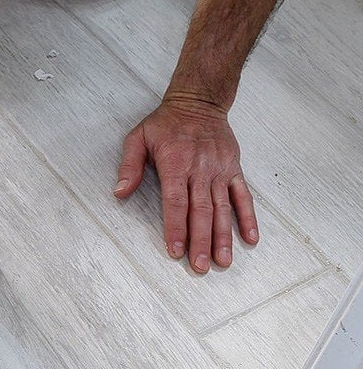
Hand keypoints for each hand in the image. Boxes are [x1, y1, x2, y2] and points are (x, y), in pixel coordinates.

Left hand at [113, 96, 259, 272]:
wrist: (199, 102)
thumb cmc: (165, 123)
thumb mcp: (138, 137)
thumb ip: (129, 166)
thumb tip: (119, 192)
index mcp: (176, 164)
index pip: (176, 202)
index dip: (176, 227)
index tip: (175, 250)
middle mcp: (201, 170)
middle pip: (201, 211)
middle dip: (201, 241)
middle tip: (200, 266)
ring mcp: (221, 171)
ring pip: (223, 209)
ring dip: (224, 236)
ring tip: (223, 261)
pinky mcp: (234, 169)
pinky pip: (244, 196)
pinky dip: (248, 218)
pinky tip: (250, 239)